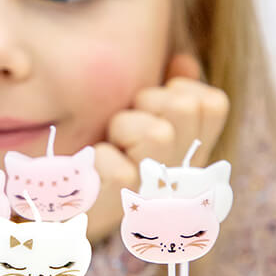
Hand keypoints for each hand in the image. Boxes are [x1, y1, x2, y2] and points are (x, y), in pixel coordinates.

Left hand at [86, 53, 229, 245]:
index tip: (151, 109)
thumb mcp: (140, 118)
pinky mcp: (124, 213)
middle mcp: (186, 178)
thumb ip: (168, 90)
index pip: (213, 104)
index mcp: (194, 153)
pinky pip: (118, 170)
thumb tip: (183, 62)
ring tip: (110, 145)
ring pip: (157, 134)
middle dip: (147, 103)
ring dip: (122, 128)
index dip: (178, 92)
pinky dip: (99, 160)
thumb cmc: (103, 156)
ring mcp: (158, 197)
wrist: (62, 209)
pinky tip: (93, 172)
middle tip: (124, 128)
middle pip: (185, 108)